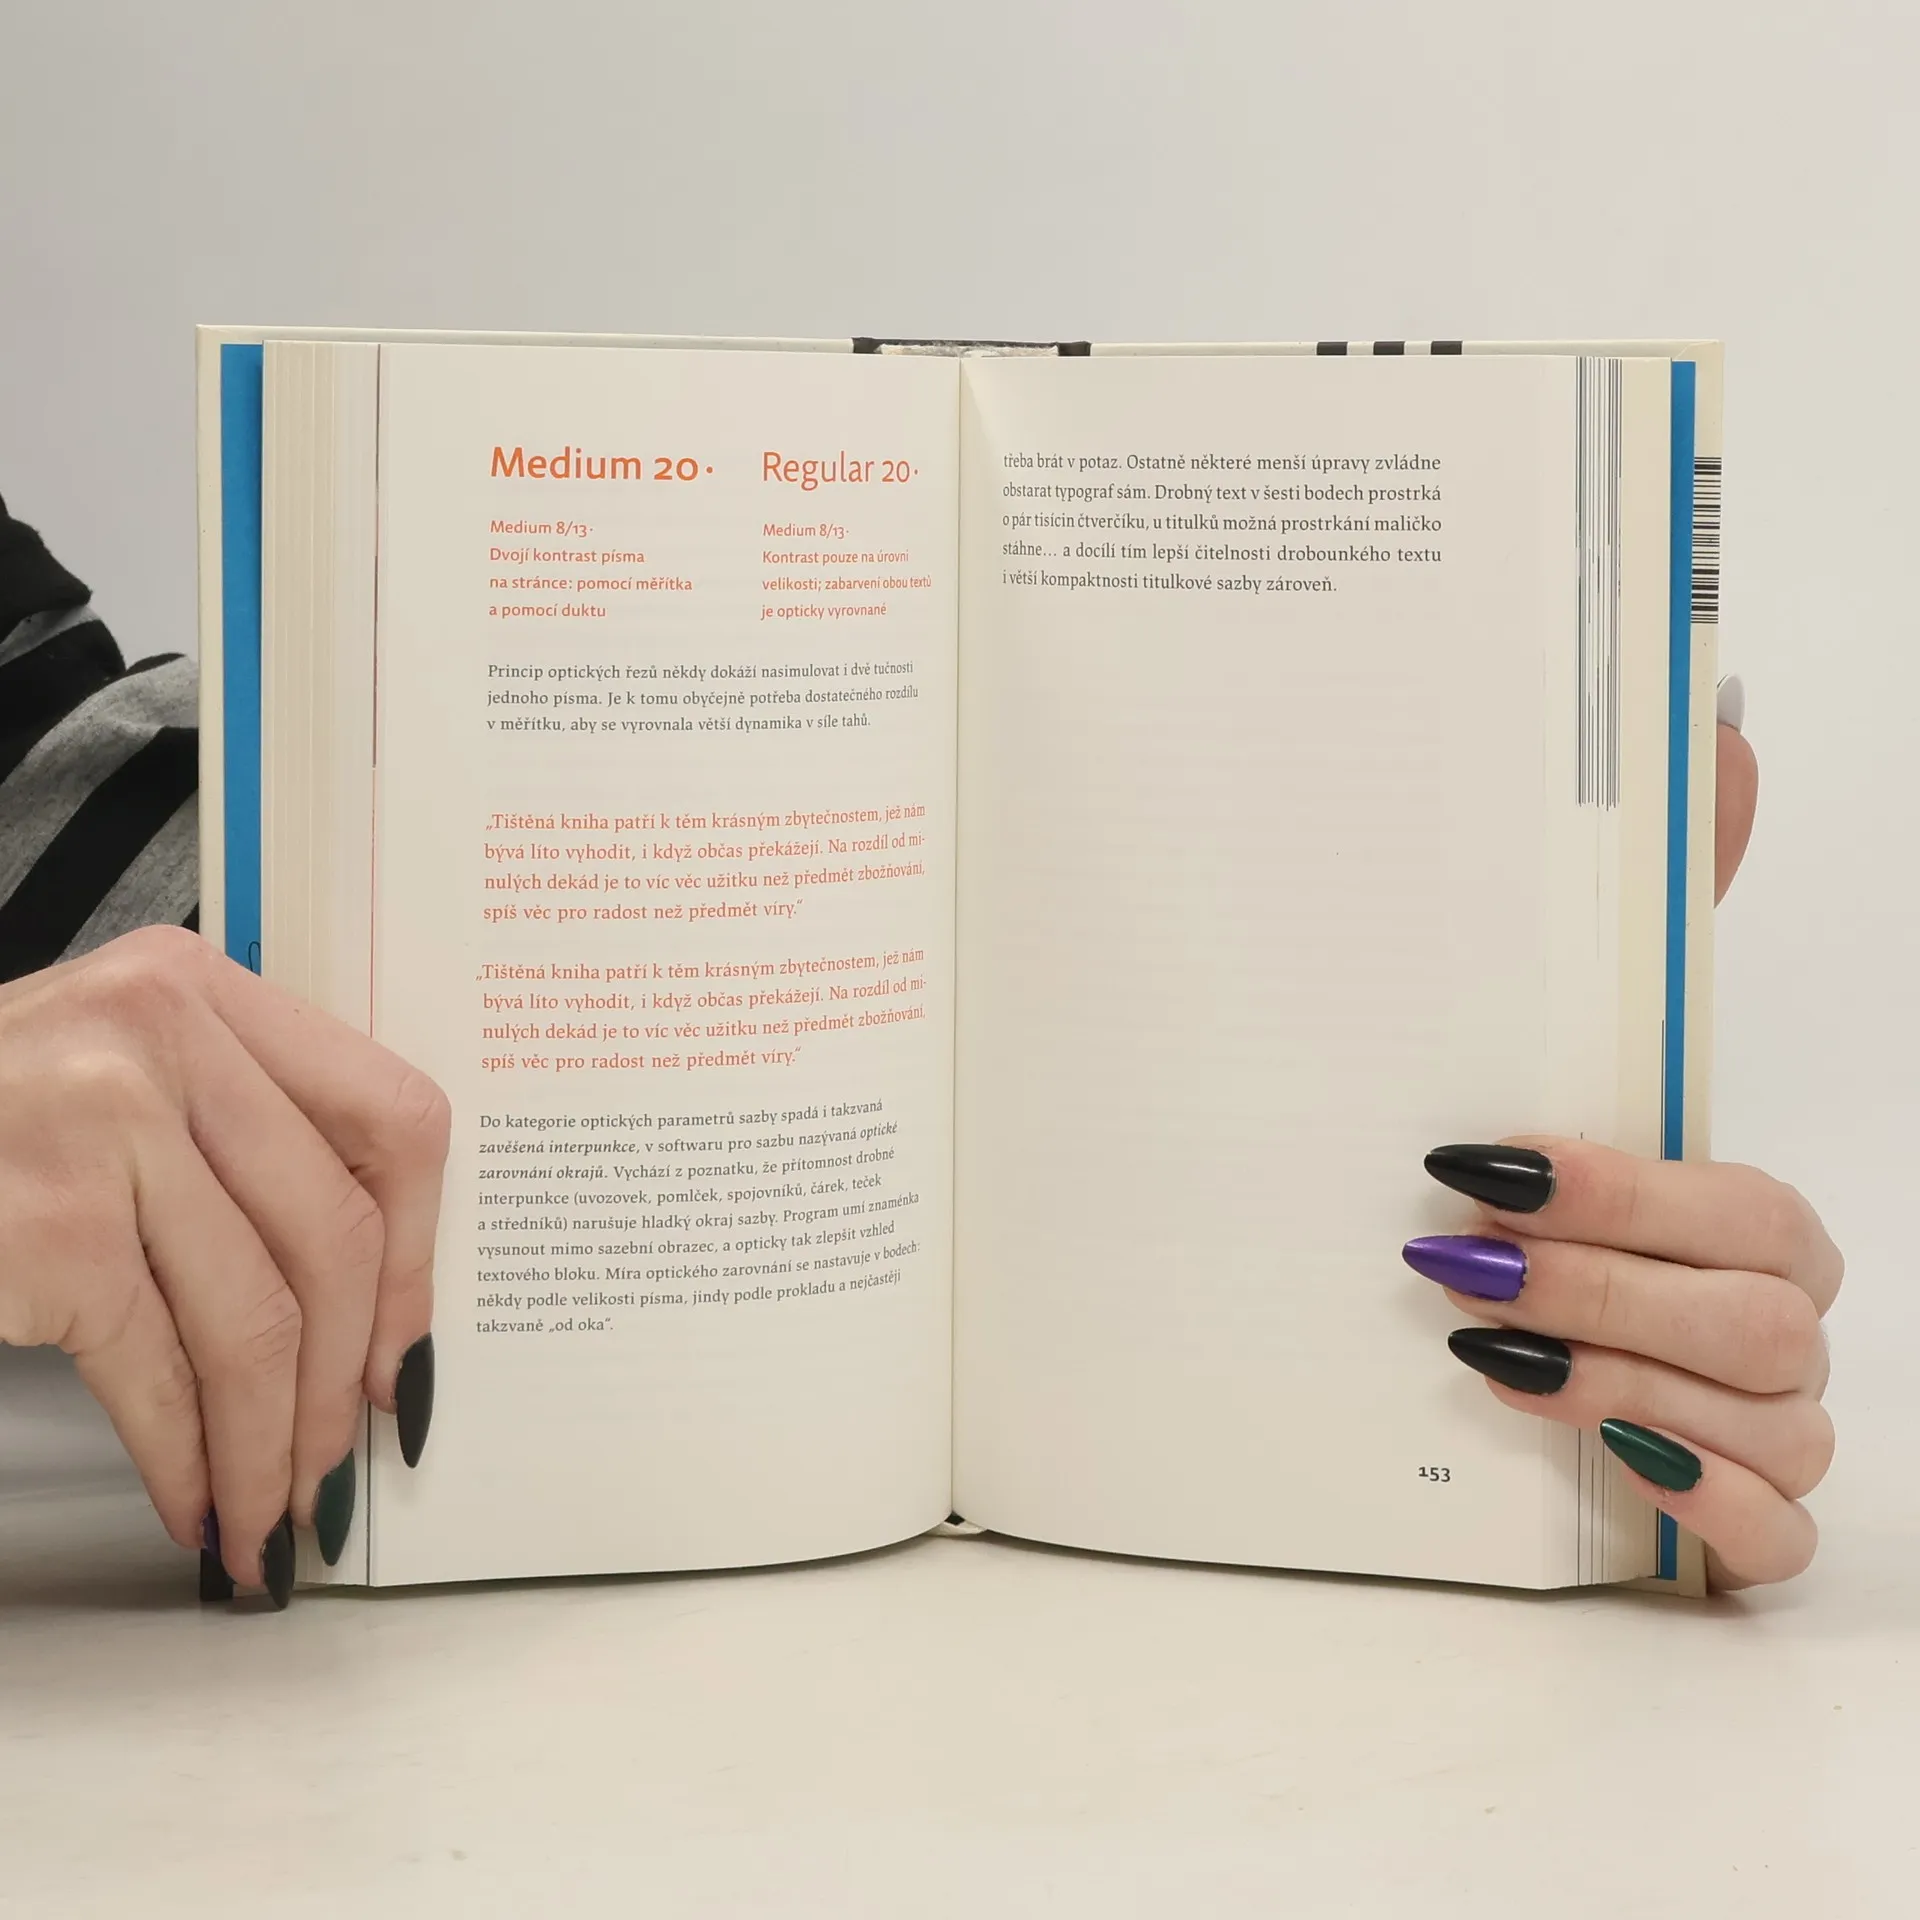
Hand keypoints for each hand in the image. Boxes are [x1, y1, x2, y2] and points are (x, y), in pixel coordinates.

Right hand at [0, 927, 448, 1595]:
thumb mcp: (109, 1078)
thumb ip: (233, 1138)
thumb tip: (365, 1308)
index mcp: (197, 988)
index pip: (389, 1115)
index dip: (417, 1255)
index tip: (406, 1349)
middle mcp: (159, 1035)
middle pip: (333, 1233)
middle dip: (344, 1380)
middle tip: (337, 1465)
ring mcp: (99, 1125)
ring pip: (257, 1318)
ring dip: (271, 1446)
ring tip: (270, 1513)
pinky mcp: (45, 1229)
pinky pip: (160, 1373)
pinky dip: (188, 1461)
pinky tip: (195, 1502)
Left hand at [1417, 696, 1841, 1588]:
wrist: (1497, 1324)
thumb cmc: (1535, 1194)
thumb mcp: (1560, 1046)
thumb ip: (1654, 906)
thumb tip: (1720, 732)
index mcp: (1743, 1210)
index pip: (1743, 1201)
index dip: (1620, 1188)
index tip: (1471, 1166)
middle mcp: (1778, 1312)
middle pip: (1758, 1313)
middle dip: (1602, 1289)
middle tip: (1455, 1268)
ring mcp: (1771, 1418)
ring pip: (1768, 1420)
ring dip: (1619, 1385)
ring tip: (1482, 1354)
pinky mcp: (1744, 1515)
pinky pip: (1780, 1536)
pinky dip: (1700, 1506)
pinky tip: (1601, 1463)